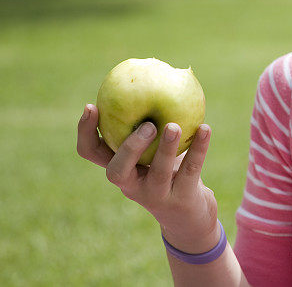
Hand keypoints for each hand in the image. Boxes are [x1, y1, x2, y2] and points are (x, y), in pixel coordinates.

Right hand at [77, 103, 220, 253]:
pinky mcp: (181, 199)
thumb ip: (148, 123)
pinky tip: (206, 128)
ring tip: (174, 126)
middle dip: (129, 147)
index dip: (86, 132)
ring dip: (166, 148)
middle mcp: (131, 185)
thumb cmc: (167, 171)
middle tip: (147, 125)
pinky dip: (199, 148)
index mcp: (119, 168)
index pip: (90, 153)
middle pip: (117, 171)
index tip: (92, 105)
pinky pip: (191, 170)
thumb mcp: (151, 150)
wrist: (188, 215)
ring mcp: (155, 195)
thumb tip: (153, 76)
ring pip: (158, 173)